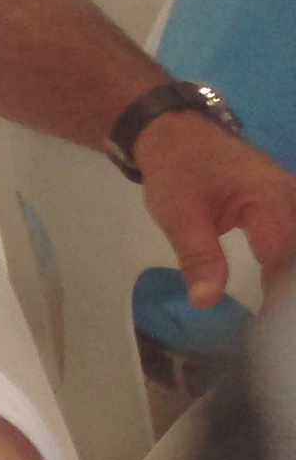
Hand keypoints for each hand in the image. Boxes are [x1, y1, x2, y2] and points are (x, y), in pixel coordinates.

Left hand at [133, 106, 295, 307]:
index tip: (271, 327)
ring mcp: (293, 199)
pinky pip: (293, 238)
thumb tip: (208, 302)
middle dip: (288, 287)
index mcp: (270, 199)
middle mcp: (292, 198)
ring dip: (288, 277)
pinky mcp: (286, 204)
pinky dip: (287, 264)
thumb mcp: (177, 215)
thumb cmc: (176, 169)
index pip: (284, 259)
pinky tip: (280, 291)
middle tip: (278, 326)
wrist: (175, 132)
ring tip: (279, 310)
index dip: (279, 296)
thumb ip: (198, 257)